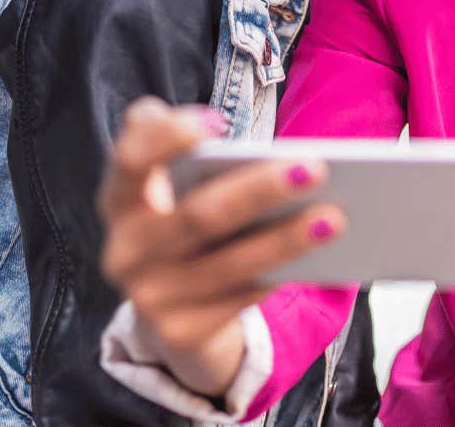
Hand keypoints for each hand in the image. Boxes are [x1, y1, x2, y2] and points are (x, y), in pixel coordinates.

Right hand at [98, 97, 344, 397]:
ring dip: (286, 240)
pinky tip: (317, 257)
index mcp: (120, 199)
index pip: (129, 160)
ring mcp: (148, 297)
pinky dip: (279, 275)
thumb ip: (191, 152)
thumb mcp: (176, 187)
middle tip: (315, 168)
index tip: (217, 122)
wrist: (171, 310)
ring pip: (228, 264)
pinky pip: (239, 300)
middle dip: (258, 191)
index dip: (166, 139)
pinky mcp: (178, 332)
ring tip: (334, 218)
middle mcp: (124, 250)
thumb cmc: (186, 222)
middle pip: (196, 215)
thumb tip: (265, 151)